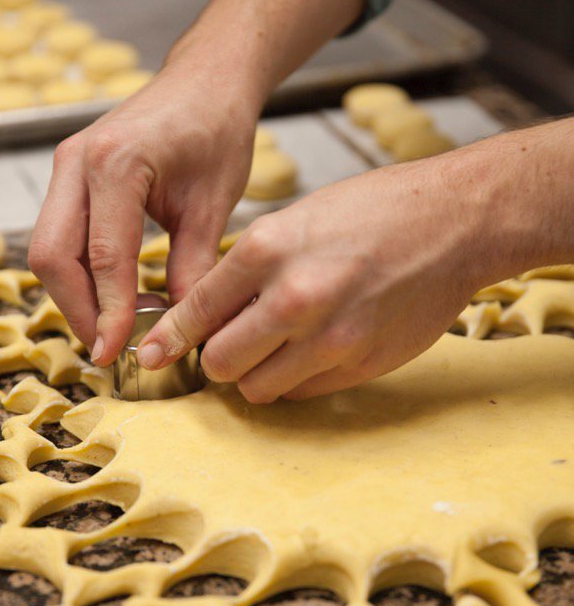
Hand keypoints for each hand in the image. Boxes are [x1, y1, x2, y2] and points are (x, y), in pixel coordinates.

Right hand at [28, 58, 256, 365]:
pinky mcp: (68, 177)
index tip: (116, 355)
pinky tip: (109, 299)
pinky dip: (76, 274)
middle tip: (108, 351)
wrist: (205, 80)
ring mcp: (66, 166)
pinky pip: (57, 236)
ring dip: (72, 296)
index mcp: (117, 162)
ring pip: (46, 249)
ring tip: (111, 331)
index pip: (103, 256)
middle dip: (78, 310)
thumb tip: (181, 331)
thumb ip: (194, 268)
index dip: (108, 312)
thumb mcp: (214, 204)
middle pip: (51, 255)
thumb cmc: (216, 128)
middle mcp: (77, 162)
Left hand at [136, 151, 489, 401]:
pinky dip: (294, 379)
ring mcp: (330, 338)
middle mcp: (293, 298)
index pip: (196, 312)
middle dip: (217, 358)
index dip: (168, 338)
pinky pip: (301, 393)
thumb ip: (248, 269)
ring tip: (275, 347)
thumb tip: (207, 316)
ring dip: (255, 375)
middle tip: (231, 343)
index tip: (153, 354)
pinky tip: (312, 349)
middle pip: (220, 362)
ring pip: (257, 389)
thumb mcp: (296, 220)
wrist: (452, 223)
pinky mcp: (359, 365)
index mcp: (267, 249)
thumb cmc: (374, 212)